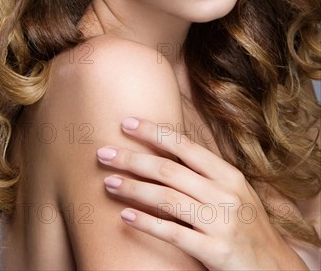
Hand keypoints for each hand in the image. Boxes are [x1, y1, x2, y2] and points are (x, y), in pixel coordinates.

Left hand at [97, 117, 308, 270]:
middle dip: (133, 159)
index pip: (185, 146)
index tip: (126, 123)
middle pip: (169, 170)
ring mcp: (221, 223)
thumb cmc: (245, 224)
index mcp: (228, 175)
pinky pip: (174, 233)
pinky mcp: (216, 251)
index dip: (154, 132)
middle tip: (103, 152)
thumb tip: (166, 149)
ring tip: (108, 181)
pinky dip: (147, 223)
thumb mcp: (232, 191)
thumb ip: (204, 173)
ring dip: (134, 188)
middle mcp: (225, 194)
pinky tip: (126, 216)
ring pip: (167, 198)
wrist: (275, 268)